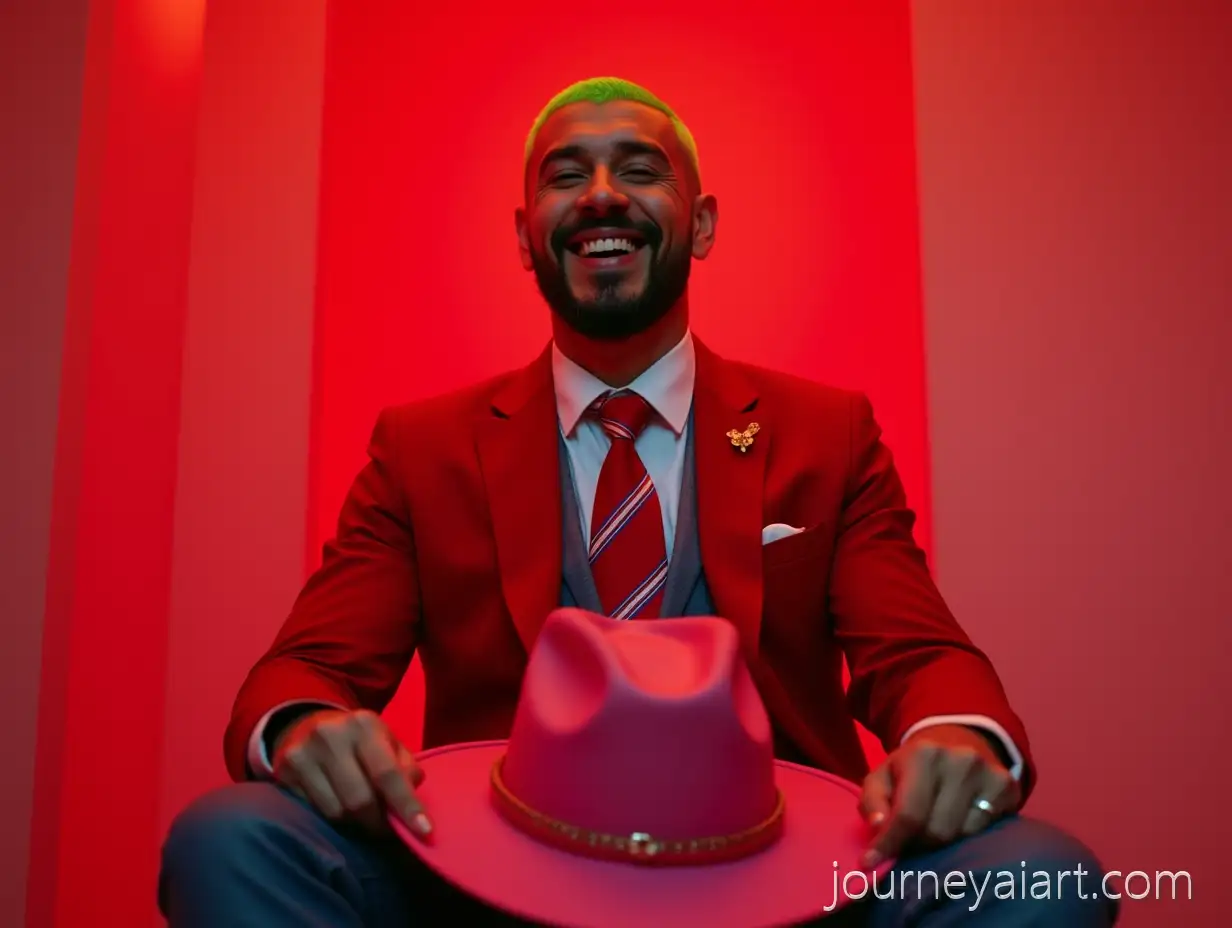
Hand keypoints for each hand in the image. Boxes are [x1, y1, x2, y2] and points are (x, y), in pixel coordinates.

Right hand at [271, 708, 431, 839]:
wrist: (308, 726)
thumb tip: (413, 806)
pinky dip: (330, 819)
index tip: (424, 831)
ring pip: (336, 812)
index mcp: (364, 725)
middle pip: (360, 800)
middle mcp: (331, 735)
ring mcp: (303, 753)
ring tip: (361, 818)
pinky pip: (313, 813)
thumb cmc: (360, 742)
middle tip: (384, 828)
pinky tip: (337, 808)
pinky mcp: (283, 772)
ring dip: (354, 824)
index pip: (387, 773)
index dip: (406, 806)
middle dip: (377, 822)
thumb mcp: (388, 743)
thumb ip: (405, 769)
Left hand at [859, 725, 1019, 866]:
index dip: (890, 843)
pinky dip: (968, 835)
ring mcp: (988, 773)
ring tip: (934, 828)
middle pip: (937, 831)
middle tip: (911, 840)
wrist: (956, 741)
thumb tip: (880, 828)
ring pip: (962, 836)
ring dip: (944, 843)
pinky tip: (960, 820)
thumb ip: (873, 802)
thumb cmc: (913, 768)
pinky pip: (986, 831)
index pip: (908, 814)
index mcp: (923, 755)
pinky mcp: (1009, 787)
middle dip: (918, 844)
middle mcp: (959, 760)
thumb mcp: (883, 776)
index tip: (871, 863)